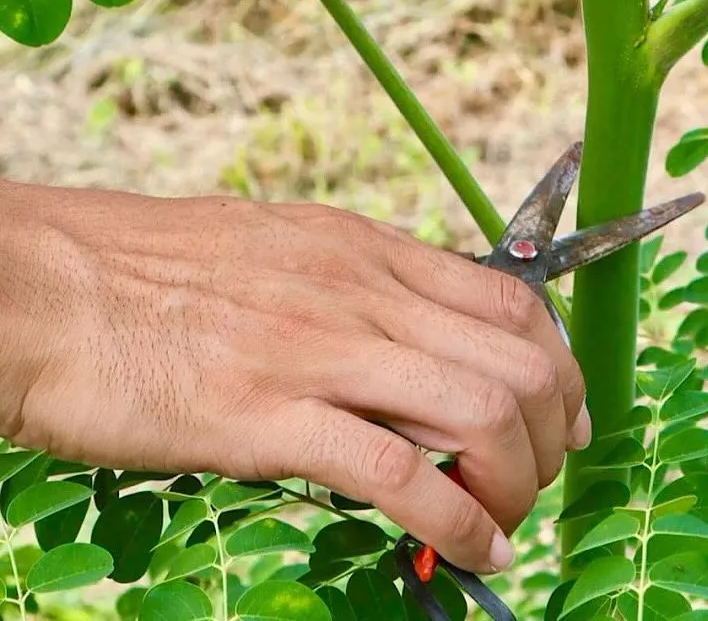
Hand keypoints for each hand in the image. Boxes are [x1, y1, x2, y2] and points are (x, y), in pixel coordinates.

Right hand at [0, 181, 588, 573]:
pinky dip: (457, 522)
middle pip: (517, 364)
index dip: (559, 365)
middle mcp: (362, 292)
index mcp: (367, 250)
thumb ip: (358, 285)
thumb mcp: (285, 247)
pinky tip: (471, 549)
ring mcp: (319, 354)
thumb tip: (418, 330)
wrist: (51, 286)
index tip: (567, 409)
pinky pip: (397, 476)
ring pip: (478, 415)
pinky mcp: (266, 420)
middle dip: (553, 431)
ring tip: (507, 520)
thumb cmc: (158, 269)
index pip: (511, 302)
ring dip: (516, 481)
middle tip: (545, 473)